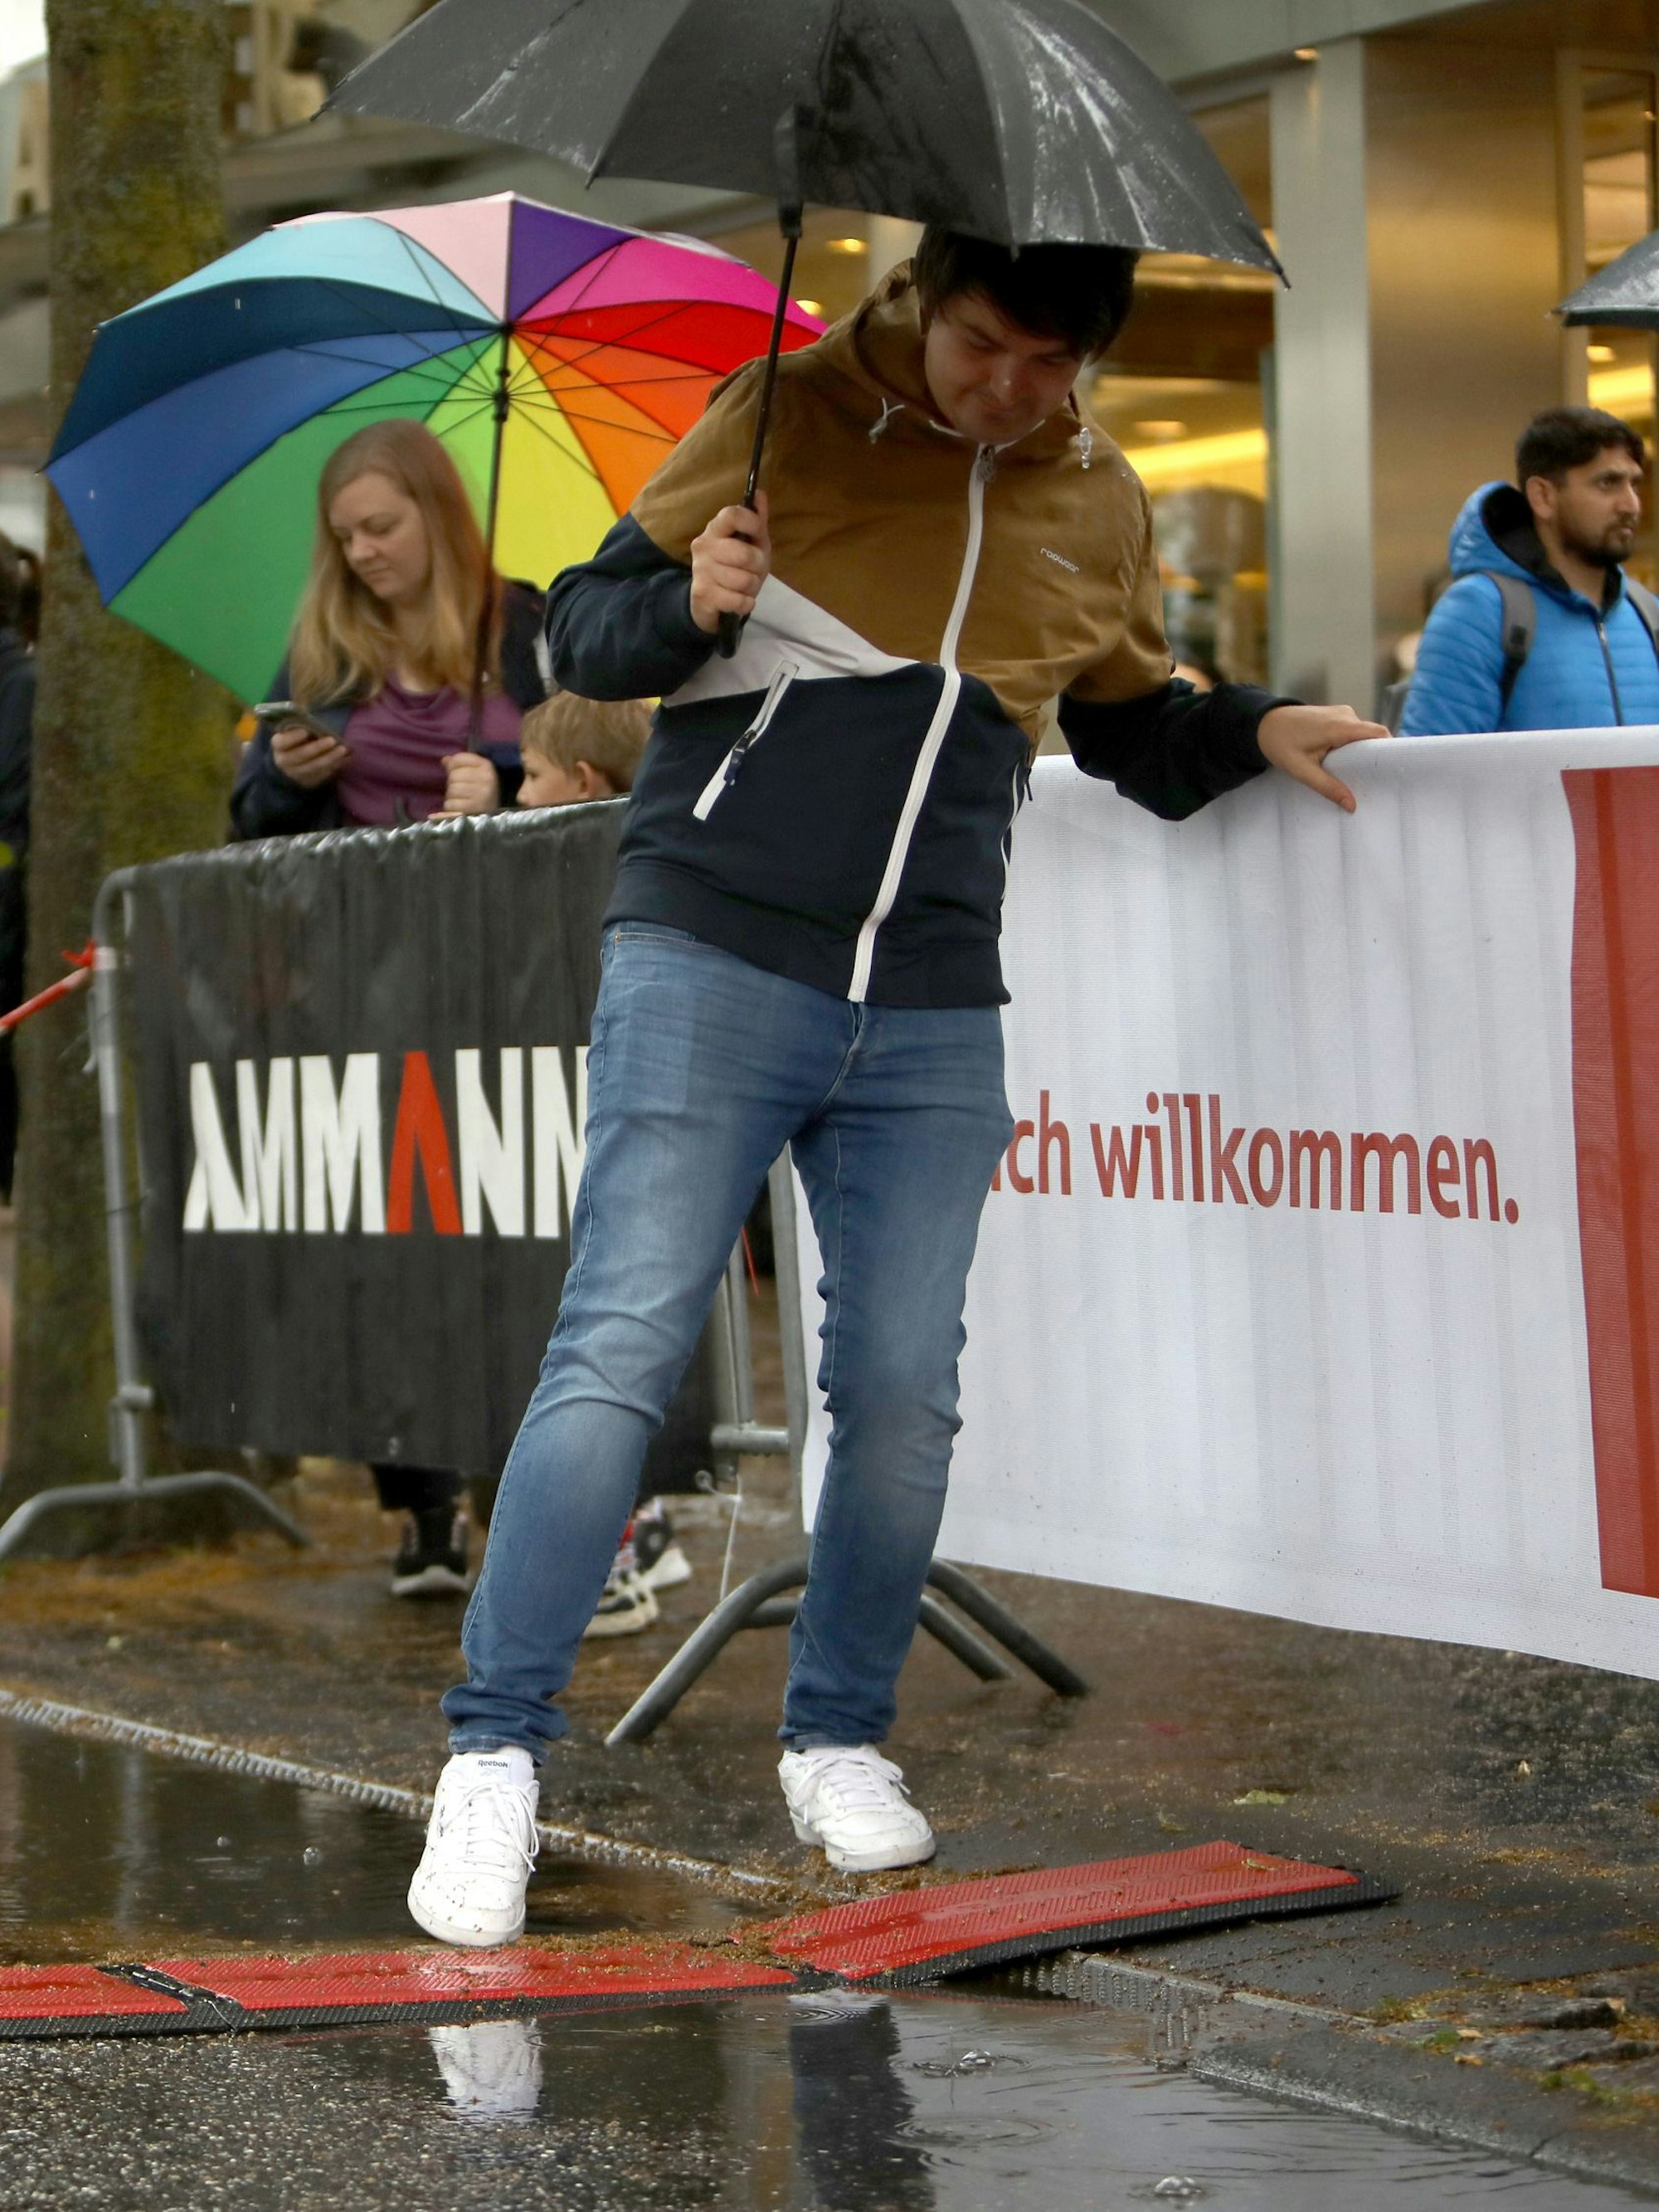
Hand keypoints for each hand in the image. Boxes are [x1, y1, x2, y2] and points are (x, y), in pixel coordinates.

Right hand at [271, 722, 349, 789]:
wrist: (293, 763)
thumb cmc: (296, 740)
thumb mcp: (293, 730)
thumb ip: (298, 722)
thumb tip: (308, 709)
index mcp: (278, 745)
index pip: (282, 742)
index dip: (292, 737)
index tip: (305, 731)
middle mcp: (284, 761)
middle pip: (300, 755)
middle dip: (317, 748)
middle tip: (332, 740)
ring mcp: (296, 773)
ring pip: (313, 767)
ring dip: (329, 758)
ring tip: (343, 749)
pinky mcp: (309, 781)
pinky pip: (322, 775)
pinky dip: (334, 766)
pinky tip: (344, 758)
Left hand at [438, 752, 501, 815]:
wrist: (498, 817)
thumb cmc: (483, 792)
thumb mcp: (477, 774)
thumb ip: (460, 765)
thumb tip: (444, 760)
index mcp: (487, 766)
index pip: (459, 759)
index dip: (453, 766)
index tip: (459, 775)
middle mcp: (487, 779)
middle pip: (453, 775)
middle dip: (452, 784)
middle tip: (461, 791)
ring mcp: (481, 795)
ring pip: (451, 790)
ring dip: (452, 797)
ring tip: (462, 801)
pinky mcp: (474, 810)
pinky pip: (451, 804)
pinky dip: (451, 808)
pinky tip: (461, 809)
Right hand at [689, 491, 768, 633]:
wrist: (709, 600)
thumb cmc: (734, 567)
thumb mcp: (750, 543)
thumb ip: (756, 521)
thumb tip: (760, 494)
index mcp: (716, 529)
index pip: (731, 514)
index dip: (751, 523)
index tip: (758, 534)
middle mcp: (704, 546)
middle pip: (744, 554)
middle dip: (758, 566)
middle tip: (753, 570)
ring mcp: (701, 570)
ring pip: (744, 580)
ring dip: (751, 587)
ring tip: (743, 586)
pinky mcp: (702, 594)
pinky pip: (738, 600)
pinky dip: (745, 603)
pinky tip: (739, 600)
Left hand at [1256, 703, 1387, 813]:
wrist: (1262, 723)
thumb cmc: (1280, 744)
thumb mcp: (1302, 770)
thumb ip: (1328, 787)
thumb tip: (1352, 805)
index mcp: (1340, 726)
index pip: (1378, 733)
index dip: (1391, 749)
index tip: (1394, 770)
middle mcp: (1346, 715)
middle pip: (1373, 736)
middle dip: (1375, 757)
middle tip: (1376, 781)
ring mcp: (1341, 713)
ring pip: (1363, 735)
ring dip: (1362, 752)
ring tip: (1359, 775)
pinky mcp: (1336, 715)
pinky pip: (1353, 731)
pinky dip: (1353, 745)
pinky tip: (1346, 762)